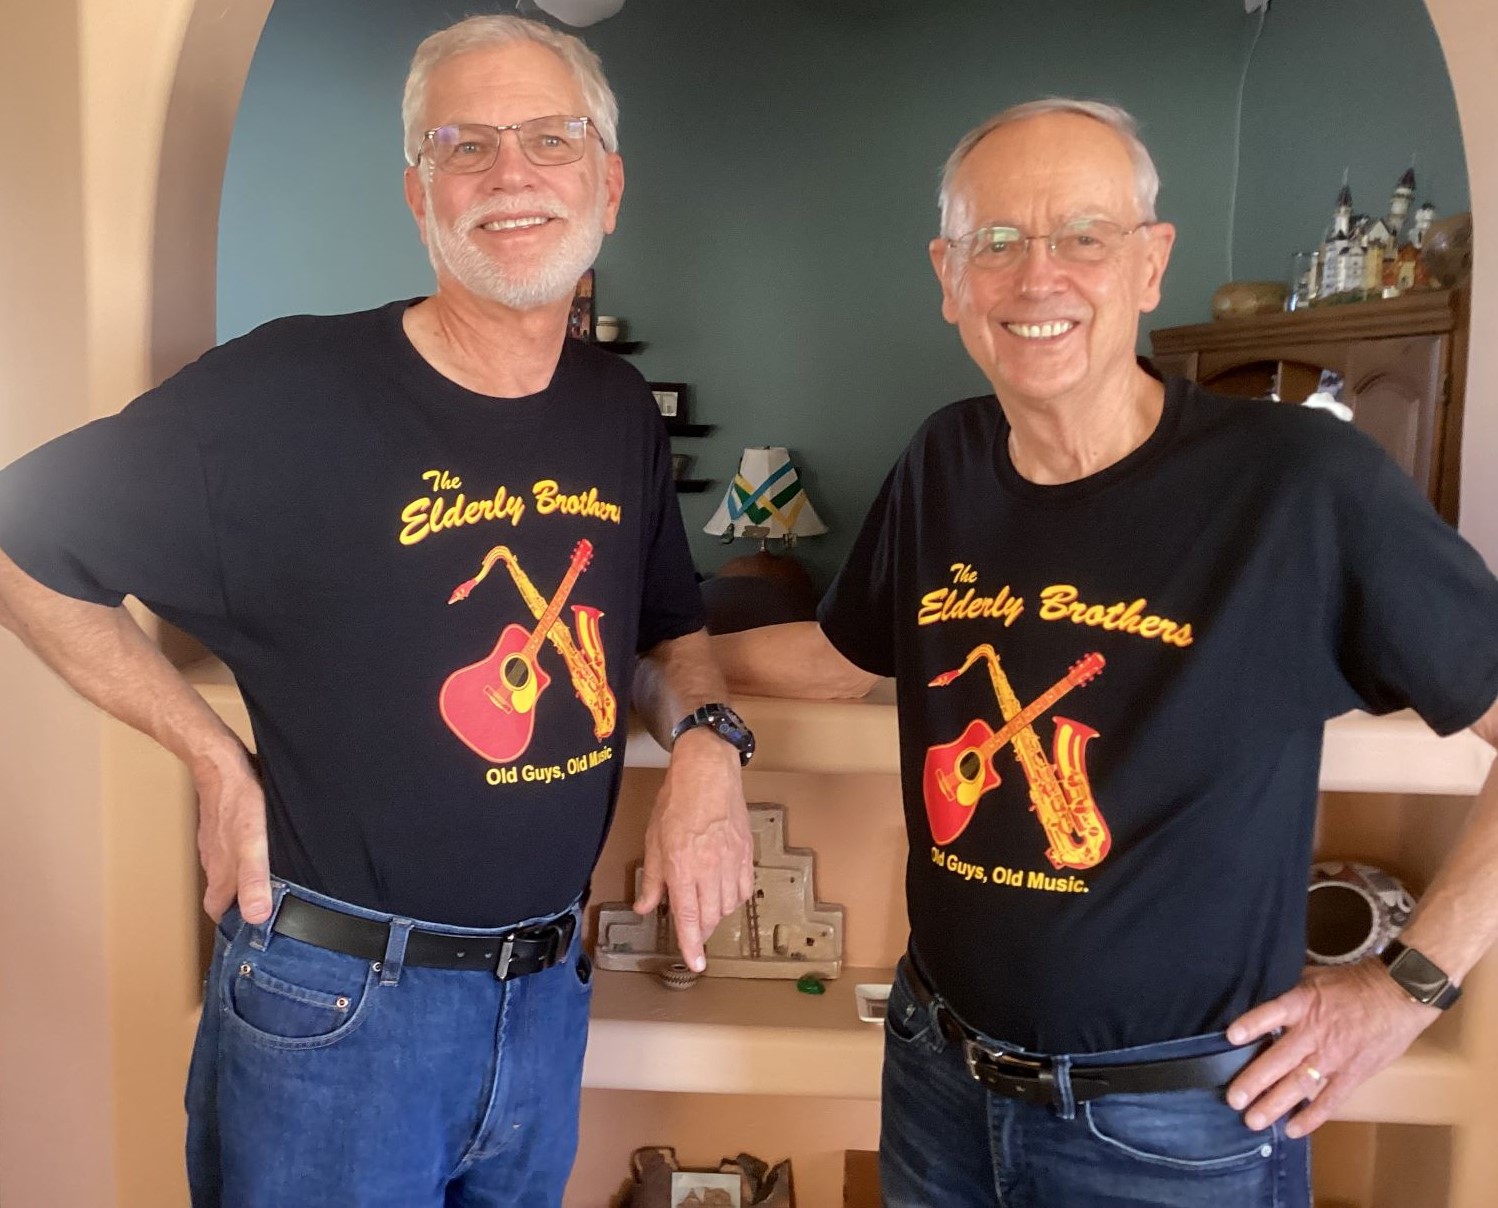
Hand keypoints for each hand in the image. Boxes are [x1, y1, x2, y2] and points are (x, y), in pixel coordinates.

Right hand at [193, 744, 271, 923]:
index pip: (218, 910)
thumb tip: (256, 917)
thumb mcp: (252, 844)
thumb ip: (253, 880)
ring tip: (268, 879)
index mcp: (221, 872)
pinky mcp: (221, 822)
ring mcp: (215, 840)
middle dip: (240, 902)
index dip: (232, 922)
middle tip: (267, 905)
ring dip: (244, 877)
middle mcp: (215, 859)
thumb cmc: (239, 801)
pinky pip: (229, 845)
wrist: (220, 762)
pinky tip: (260, 845)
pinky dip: (242, 853)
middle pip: (222, 892)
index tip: (251, 930)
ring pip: (226, 868)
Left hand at [633, 727, 752, 971]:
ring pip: (727, 906)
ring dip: (715, 915)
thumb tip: (646, 906)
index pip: (688, 918)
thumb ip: (652, 879)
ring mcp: (731, 861)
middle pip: (709, 917)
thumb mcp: (654, 840)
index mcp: (682, 867)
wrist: (708, 772)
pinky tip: (723, 892)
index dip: (690, 946)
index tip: (695, 964)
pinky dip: (733, 898)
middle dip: (700, 932)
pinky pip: (743, 889)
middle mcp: (709, 868)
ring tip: (704, 908)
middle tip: (693, 935)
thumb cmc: (677, 800)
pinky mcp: (746, 853)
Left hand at [1224, 960, 1438, 1137]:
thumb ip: (1288, 990)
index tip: (1230, 1038)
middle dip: (1254, 1081)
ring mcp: (1333, 1057)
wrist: (1397, 994)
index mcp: (1302, 1004)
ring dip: (1275, 1104)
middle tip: (1233, 1100)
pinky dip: (1312, 1117)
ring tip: (1253, 1121)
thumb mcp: (1313, 976)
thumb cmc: (1352, 983)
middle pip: (1278, 1060)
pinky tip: (1293, 1130)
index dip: (1251, 1025)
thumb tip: (1259, 991)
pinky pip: (1329, 1100)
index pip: (1271, 1014)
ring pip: (1299, 1085)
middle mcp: (1313, 1033)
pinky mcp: (1352, 1074)